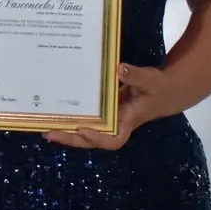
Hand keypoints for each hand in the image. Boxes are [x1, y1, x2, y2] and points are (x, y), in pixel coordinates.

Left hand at [45, 63, 169, 150]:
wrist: (164, 90)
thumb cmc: (158, 87)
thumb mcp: (150, 80)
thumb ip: (135, 76)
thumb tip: (119, 69)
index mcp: (127, 121)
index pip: (114, 140)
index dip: (98, 139)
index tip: (84, 131)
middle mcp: (115, 124)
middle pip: (92, 139)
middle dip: (72, 138)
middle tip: (50, 133)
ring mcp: (108, 119)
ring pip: (86, 131)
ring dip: (67, 130)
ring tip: (45, 128)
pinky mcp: (103, 110)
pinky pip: (87, 118)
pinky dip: (73, 117)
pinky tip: (55, 112)